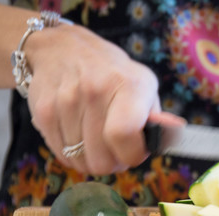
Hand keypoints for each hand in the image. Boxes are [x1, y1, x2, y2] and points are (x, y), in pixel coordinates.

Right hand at [24, 24, 182, 174]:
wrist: (63, 49)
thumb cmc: (113, 74)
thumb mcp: (143, 86)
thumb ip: (157, 118)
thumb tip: (176, 134)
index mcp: (128, 86)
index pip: (124, 136)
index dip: (132, 155)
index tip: (135, 151)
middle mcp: (94, 92)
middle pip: (102, 159)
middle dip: (113, 162)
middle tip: (115, 148)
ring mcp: (65, 102)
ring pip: (80, 161)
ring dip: (92, 158)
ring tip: (98, 140)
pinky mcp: (43, 112)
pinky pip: (61, 155)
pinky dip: (72, 155)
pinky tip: (80, 137)